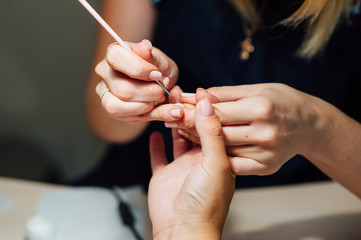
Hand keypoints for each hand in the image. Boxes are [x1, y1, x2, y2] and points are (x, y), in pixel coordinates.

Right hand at [94, 39, 183, 123]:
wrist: (160, 86)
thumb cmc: (158, 69)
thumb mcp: (161, 61)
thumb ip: (152, 57)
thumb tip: (144, 46)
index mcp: (114, 53)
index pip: (116, 58)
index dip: (140, 69)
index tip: (157, 75)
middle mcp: (105, 72)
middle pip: (122, 89)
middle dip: (149, 93)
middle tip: (163, 91)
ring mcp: (105, 92)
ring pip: (117, 107)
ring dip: (145, 107)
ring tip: (159, 100)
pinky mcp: (113, 110)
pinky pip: (127, 118)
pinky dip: (149, 116)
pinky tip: (161, 110)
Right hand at [148, 98, 234, 239]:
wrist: (183, 231)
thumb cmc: (205, 204)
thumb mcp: (215, 164)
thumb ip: (211, 133)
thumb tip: (207, 104)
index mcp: (218, 157)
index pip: (212, 126)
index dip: (205, 108)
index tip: (199, 91)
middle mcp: (201, 160)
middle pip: (194, 129)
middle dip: (187, 112)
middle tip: (178, 94)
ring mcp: (182, 167)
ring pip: (177, 139)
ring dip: (172, 124)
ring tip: (167, 107)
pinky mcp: (165, 175)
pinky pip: (159, 156)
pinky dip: (156, 144)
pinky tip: (154, 133)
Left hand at [168, 84, 319, 175]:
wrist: (310, 125)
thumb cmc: (282, 101)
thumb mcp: (256, 89)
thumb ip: (225, 94)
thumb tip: (197, 94)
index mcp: (261, 108)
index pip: (217, 112)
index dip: (193, 110)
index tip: (175, 108)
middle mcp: (264, 133)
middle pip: (217, 132)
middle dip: (191, 125)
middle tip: (173, 119)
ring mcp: (266, 154)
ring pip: (222, 149)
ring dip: (201, 141)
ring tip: (184, 130)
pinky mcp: (266, 168)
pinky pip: (234, 164)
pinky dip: (218, 156)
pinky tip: (205, 147)